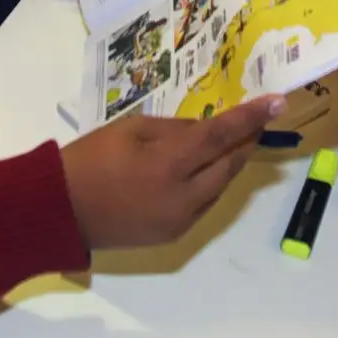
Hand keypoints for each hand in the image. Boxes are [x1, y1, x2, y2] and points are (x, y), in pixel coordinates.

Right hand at [61, 95, 283, 248]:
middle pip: (229, 165)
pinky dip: (210, 183)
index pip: (221, 135)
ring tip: (233, 141)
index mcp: (168, 164)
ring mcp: (180, 220)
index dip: (251, 117)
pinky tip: (205, 168)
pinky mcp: (174, 235)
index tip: (278, 102)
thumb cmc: (89, 160)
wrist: (60, 211)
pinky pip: (204, 204)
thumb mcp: (130, 128)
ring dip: (230, 163)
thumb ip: (174, 129)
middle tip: (256, 120)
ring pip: (221, 187)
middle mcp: (183, 196)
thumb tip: (206, 129)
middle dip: (245, 141)